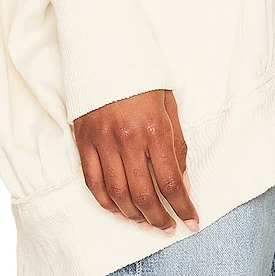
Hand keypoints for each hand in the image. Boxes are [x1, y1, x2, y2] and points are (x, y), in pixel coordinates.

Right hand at [73, 88, 199, 233]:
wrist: (105, 48)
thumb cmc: (142, 76)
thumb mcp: (169, 103)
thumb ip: (177, 144)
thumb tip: (183, 180)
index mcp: (154, 128)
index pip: (171, 181)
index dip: (183, 207)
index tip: (191, 222)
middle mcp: (128, 139)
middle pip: (144, 195)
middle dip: (159, 219)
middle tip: (167, 228)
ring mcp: (102, 141)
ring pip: (117, 194)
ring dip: (133, 216)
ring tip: (146, 222)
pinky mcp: (83, 140)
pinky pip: (93, 182)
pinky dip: (105, 202)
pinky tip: (118, 209)